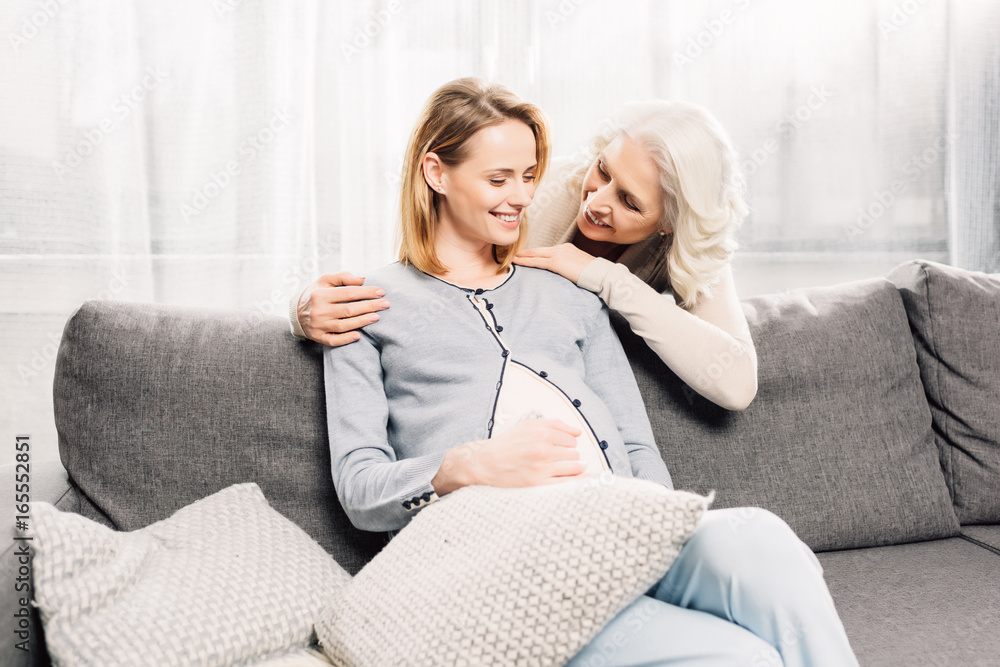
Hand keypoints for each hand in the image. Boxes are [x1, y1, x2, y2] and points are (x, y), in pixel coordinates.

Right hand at [296, 271, 389, 346]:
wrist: (296, 312)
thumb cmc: (315, 293)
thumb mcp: (324, 281)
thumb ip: (342, 277)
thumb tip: (362, 278)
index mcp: (320, 295)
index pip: (348, 293)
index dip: (366, 292)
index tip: (381, 292)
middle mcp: (319, 311)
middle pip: (349, 310)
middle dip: (370, 306)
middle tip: (386, 304)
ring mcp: (318, 326)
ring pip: (344, 326)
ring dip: (362, 322)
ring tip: (377, 317)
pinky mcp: (318, 337)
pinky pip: (334, 341)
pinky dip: (346, 339)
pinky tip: (359, 335)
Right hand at [432, 419, 590, 495]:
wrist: (483, 464)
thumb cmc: (505, 445)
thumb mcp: (527, 426)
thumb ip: (554, 425)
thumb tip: (577, 432)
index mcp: (541, 433)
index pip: (572, 438)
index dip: (568, 443)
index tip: (561, 447)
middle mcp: (542, 450)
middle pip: (574, 453)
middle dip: (569, 455)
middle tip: (557, 459)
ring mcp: (541, 469)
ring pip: (574, 466)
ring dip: (573, 467)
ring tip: (563, 469)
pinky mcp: (538, 485)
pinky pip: (567, 483)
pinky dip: (577, 481)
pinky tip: (579, 479)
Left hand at [512, 244, 595, 284]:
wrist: (600, 274)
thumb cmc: (593, 274)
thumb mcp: (579, 267)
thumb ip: (569, 267)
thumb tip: (564, 273)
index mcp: (567, 248)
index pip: (548, 251)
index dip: (536, 253)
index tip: (527, 255)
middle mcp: (562, 248)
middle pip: (540, 250)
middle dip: (526, 253)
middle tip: (515, 254)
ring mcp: (559, 254)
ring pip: (536, 255)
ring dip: (523, 257)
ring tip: (513, 258)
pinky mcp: (556, 262)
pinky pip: (537, 262)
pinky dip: (526, 262)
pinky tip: (517, 262)